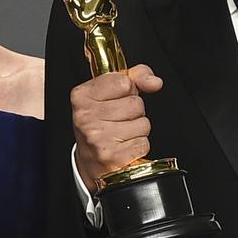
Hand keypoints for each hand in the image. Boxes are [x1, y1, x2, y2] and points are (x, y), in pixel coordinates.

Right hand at [70, 64, 162, 191]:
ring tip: (121, 134)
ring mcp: (98, 138)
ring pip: (143, 123)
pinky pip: (143, 143)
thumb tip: (155, 82)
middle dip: (134, 112)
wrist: (90, 161)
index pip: (124, 82)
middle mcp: (86, 117)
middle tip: (118, 120)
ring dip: (138, 130)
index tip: (117, 99)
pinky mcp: (112, 157)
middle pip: (136, 103)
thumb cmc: (102, 123)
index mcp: (82, 96)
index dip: (128, 90)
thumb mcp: (111, 92)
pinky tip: (123, 147)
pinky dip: (139, 146)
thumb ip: (135, 77)